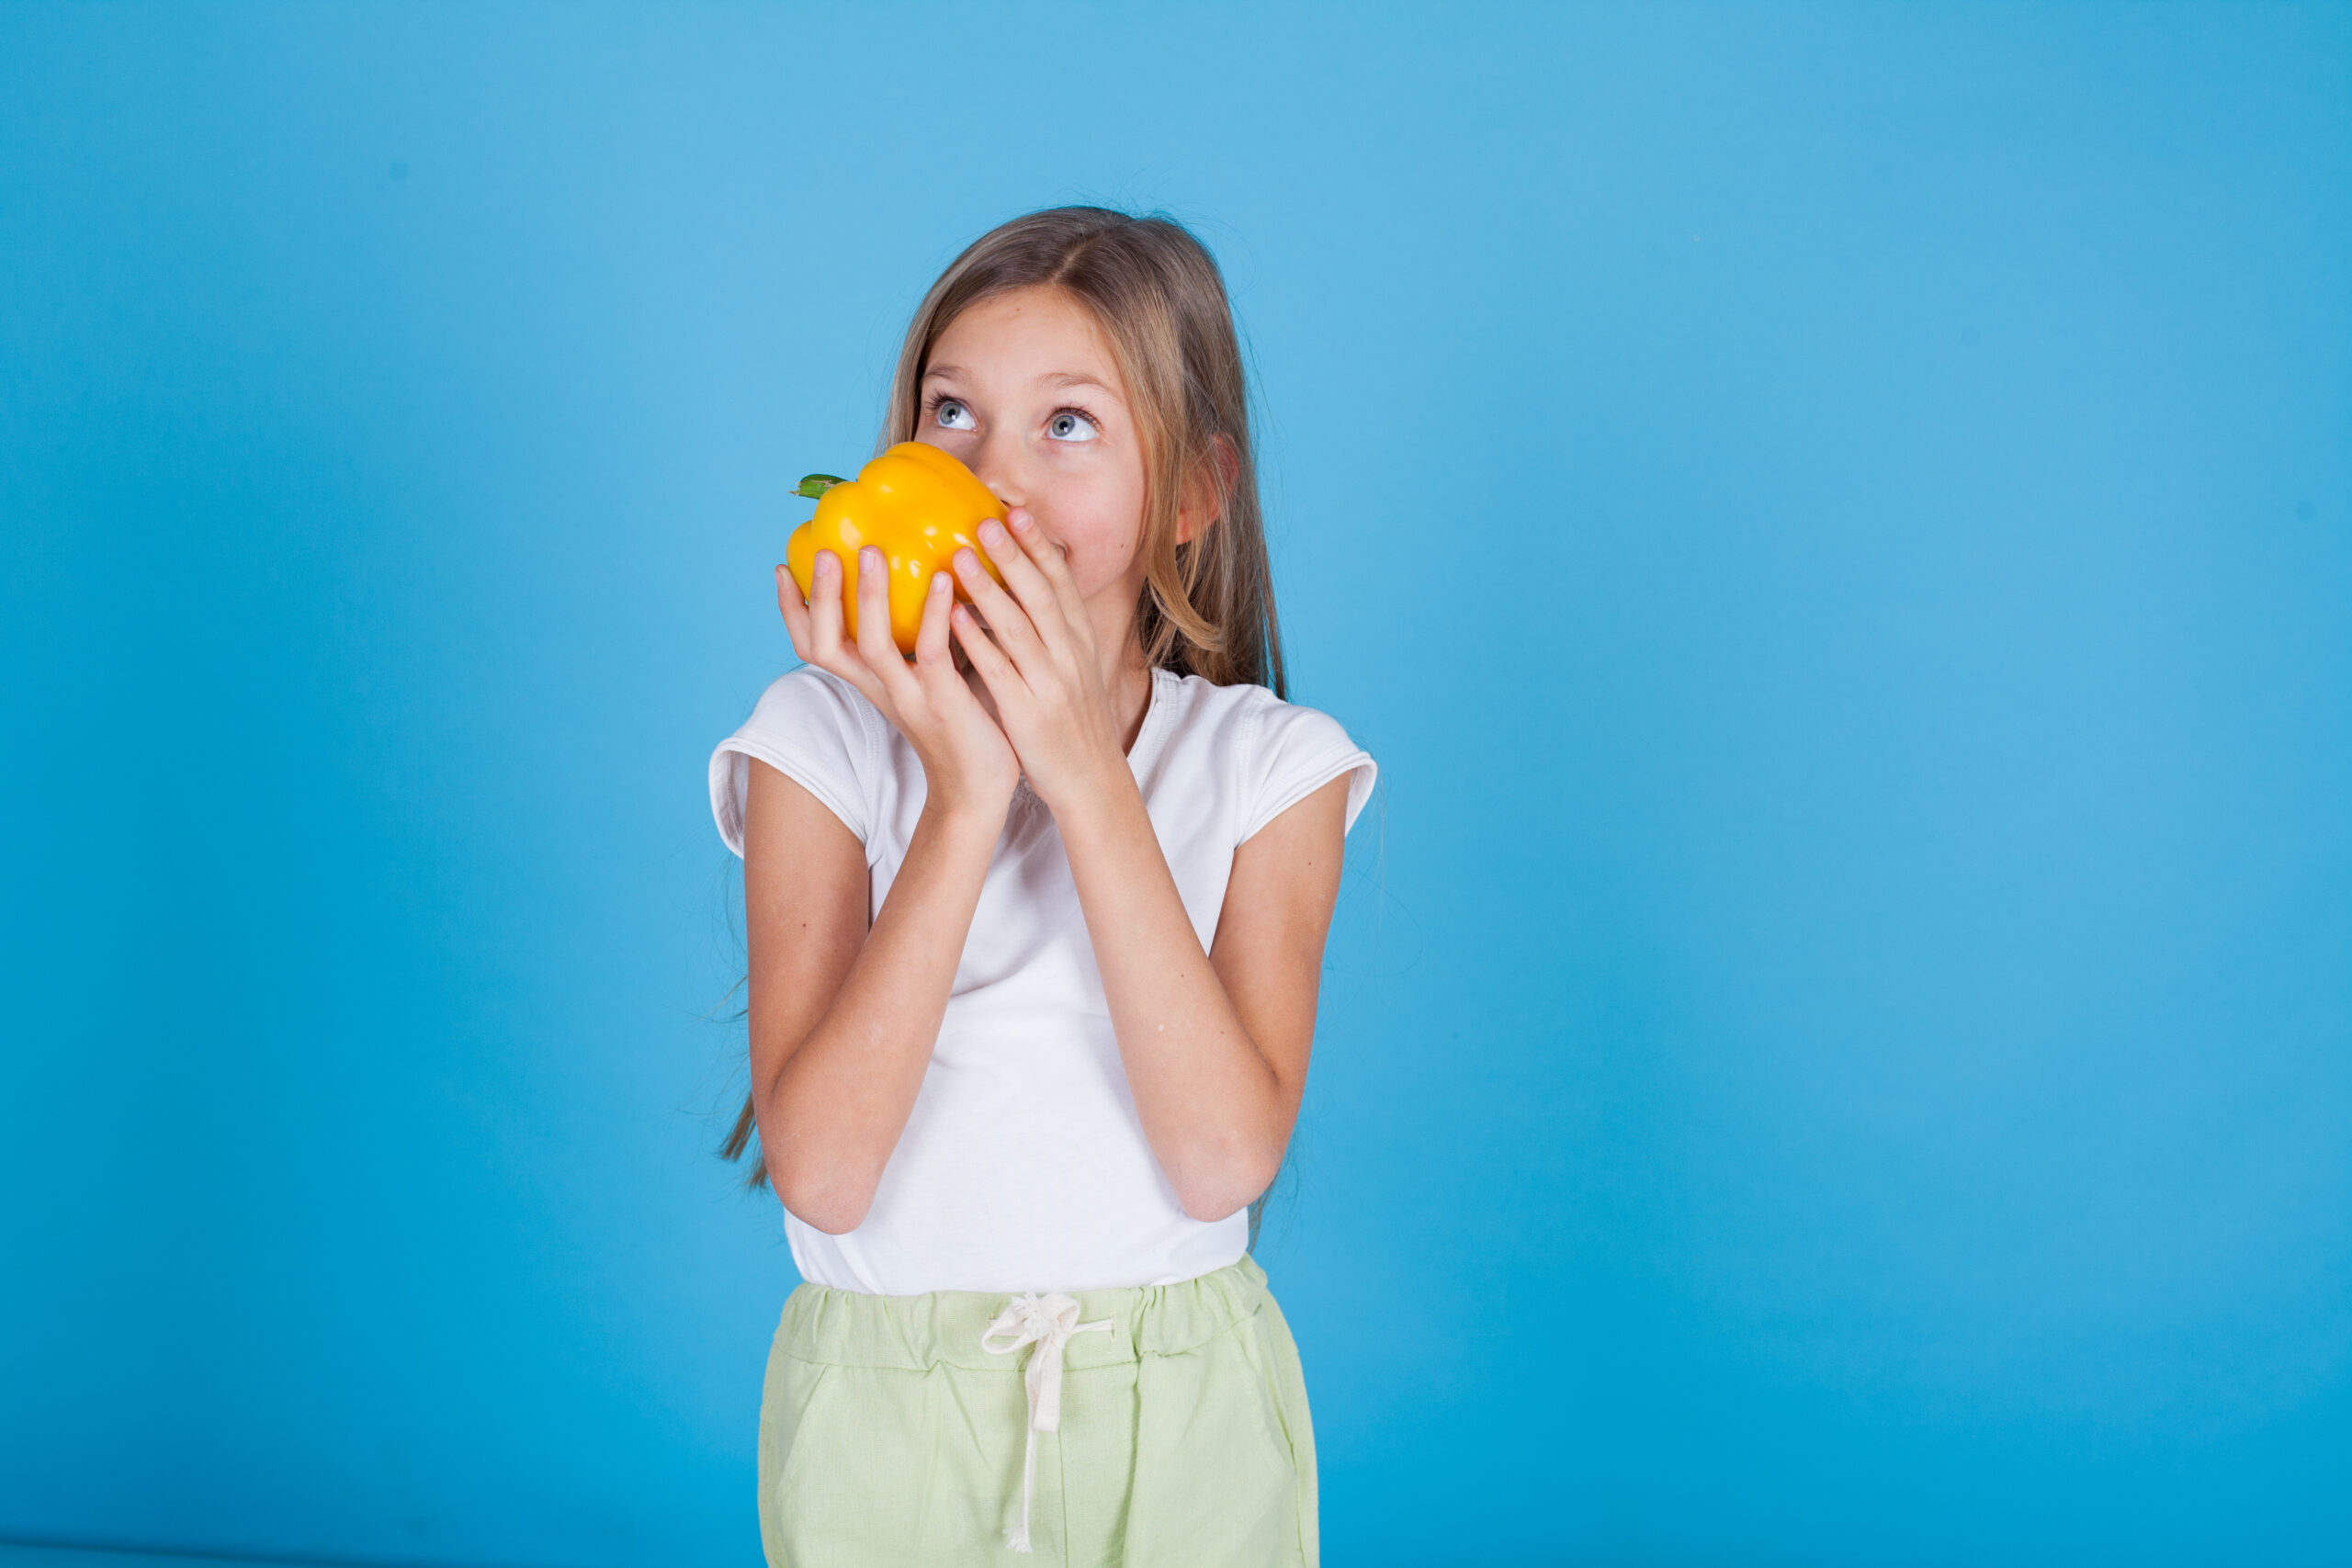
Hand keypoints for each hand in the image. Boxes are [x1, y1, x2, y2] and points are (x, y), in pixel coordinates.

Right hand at [776, 547, 1019, 820]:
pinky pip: (933, 653)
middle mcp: (880, 689)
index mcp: (870, 683)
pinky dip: (934, 615)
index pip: (814, 647)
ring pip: (873, 646)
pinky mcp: (945, 702)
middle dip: (819, 598)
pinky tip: (942, 581)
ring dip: (869, 598)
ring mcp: (910, 697)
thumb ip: (918, 641)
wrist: (978, 792)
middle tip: (823, 551)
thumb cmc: (962, 726)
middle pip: (826, 646)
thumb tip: (929, 578)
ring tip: (873, 553)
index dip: (791, 611)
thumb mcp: (927, 680)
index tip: (782, 567)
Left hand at [946, 509, 1132, 814]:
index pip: (1061, 585)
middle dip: (1015, 555)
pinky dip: (979, 642)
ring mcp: (1049, 684)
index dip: (1040, 548)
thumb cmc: (1071, 721)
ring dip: (990, 589)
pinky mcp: (1027, 713)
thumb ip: (1052, 631)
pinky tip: (955, 618)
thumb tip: (1026, 589)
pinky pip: (999, 672)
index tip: (1019, 513)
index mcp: (1079, 643)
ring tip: (961, 556)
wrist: (1090, 780)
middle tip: (987, 519)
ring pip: (1019, 628)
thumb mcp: (1073, 668)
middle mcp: (1069, 656)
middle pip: (1041, 596)